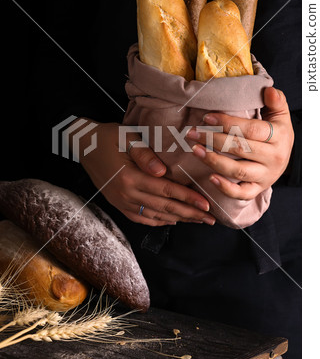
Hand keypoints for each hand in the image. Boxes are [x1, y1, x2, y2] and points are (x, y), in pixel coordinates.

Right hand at [74, 122, 213, 225]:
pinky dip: (157, 221)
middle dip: (189, 214)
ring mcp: (121, 201)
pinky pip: (140, 217)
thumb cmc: (108, 137)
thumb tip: (162, 172)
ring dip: (178, 219)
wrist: (83, 144)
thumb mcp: (127, 138)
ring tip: (196, 221)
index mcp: (130, 178)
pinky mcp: (117, 203)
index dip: (188, 199)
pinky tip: (170, 221)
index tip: (206, 206)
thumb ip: (145, 155)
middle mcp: (126, 194)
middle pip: (164, 207)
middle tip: (209, 220)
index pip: (166, 191)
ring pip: (154, 215)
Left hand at [186, 87, 293, 199]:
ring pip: (238, 171)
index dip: (227, 123)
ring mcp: (266, 176)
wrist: (285, 157)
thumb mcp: (280, 115)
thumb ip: (276, 101)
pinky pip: (242, 193)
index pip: (251, 129)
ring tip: (195, 150)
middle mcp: (274, 158)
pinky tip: (210, 178)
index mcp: (279, 136)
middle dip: (213, 139)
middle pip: (240, 149)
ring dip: (214, 161)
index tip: (206, 117)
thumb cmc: (277, 132)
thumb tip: (268, 90)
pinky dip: (226, 188)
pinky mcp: (258, 189)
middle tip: (192, 133)